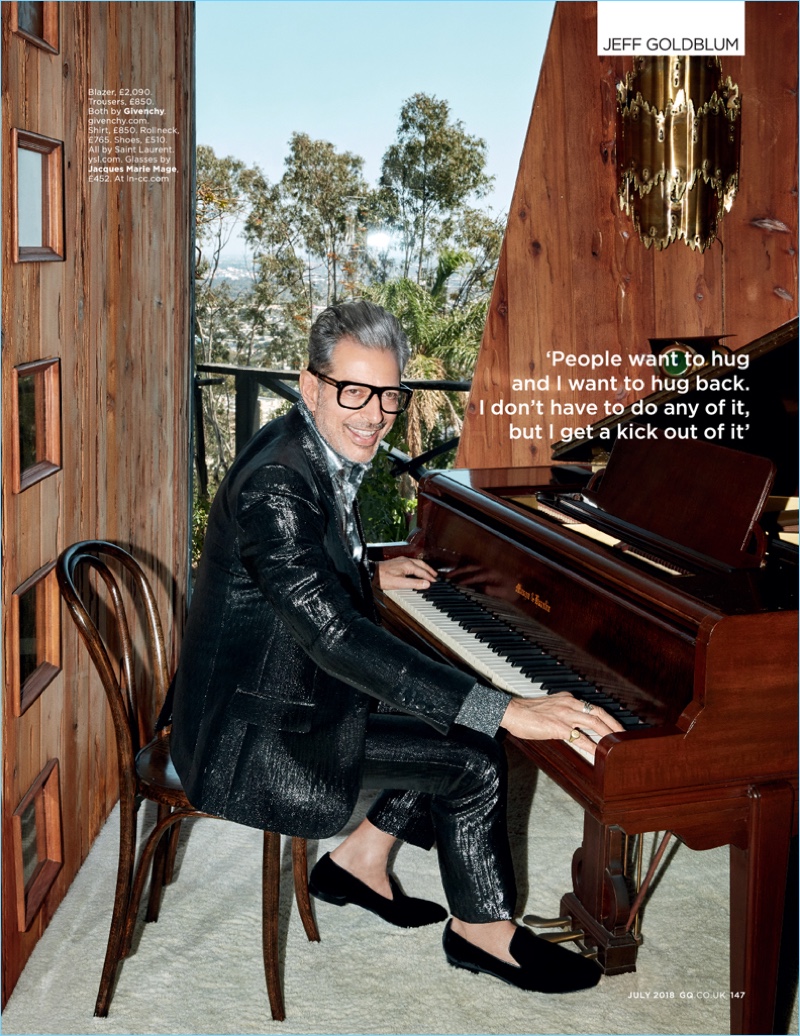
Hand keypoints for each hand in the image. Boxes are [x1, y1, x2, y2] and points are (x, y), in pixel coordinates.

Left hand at [375, 556, 437, 590]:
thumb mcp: (400, 583)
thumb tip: (427, 584)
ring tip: (429, 573)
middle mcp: (406, 560)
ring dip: (424, 568)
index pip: (422, 572)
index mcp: (408, 565)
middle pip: (422, 564)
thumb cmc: (384, 578)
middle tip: (435, 576)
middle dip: (429, 570)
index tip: (435, 582)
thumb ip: (414, 583)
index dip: (429, 577)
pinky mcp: (398, 561)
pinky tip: (417, 570)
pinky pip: (412, 562)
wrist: (371, 572)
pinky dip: (418, 566)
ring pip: (417, 562)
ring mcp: (402, 560)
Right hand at [499, 692, 623, 756]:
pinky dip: (592, 746)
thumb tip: (572, 725)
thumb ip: (562, 711)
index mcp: (567, 698)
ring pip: (594, 723)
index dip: (606, 717)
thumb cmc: (526, 712)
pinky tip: (599, 753)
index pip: (592, 707)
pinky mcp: (558, 726)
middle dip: (614, 725)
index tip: (615, 726)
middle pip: (599, 713)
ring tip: (618, 744)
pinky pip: (580, 738)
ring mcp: (564, 715)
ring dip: (609, 734)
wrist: (511, 711)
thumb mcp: (549, 706)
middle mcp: (569, 703)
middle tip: (624, 735)